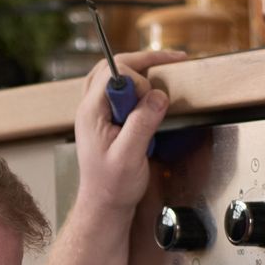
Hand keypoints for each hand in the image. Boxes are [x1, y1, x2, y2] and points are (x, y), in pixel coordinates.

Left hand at [72, 49, 184, 214]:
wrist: (103, 204)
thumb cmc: (112, 186)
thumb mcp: (129, 157)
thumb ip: (142, 124)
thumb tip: (158, 96)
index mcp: (92, 113)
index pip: (113, 73)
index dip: (138, 79)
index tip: (153, 97)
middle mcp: (91, 108)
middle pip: (113, 66)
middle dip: (144, 61)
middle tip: (173, 60)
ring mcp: (97, 112)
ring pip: (115, 75)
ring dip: (141, 68)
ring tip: (166, 65)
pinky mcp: (107, 119)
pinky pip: (119, 90)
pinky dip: (138, 83)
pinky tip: (152, 88)